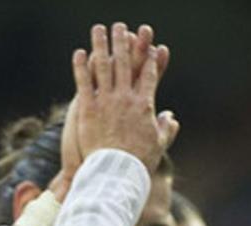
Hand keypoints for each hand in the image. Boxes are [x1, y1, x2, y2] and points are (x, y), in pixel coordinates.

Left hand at [72, 23, 178, 172]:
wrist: (117, 172)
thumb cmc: (139, 161)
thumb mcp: (158, 145)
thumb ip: (166, 128)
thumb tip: (171, 117)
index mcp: (144, 105)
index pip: (148, 75)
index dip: (150, 59)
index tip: (151, 46)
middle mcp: (126, 98)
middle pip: (125, 63)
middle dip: (124, 42)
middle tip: (121, 27)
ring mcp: (106, 101)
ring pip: (103, 67)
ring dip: (101, 45)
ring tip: (99, 30)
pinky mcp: (88, 108)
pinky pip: (84, 82)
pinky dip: (81, 66)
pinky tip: (79, 53)